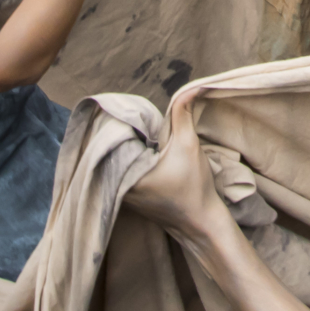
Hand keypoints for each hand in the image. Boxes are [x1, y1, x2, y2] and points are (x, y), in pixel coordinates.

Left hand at [123, 91, 221, 236]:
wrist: (200, 222)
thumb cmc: (194, 186)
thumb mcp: (188, 144)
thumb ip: (182, 113)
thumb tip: (189, 88)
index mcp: (125, 174)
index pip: (111, 138)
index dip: (118, 119)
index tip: (124, 105)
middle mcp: (115, 186)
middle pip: (109, 148)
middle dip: (119, 130)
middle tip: (130, 112)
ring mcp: (119, 195)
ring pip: (113, 159)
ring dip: (122, 145)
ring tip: (134, 128)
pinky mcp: (126, 199)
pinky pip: (118, 170)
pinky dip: (125, 158)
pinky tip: (137, 147)